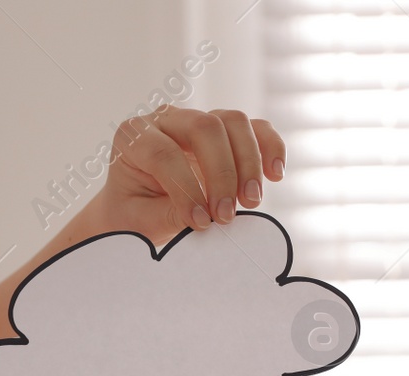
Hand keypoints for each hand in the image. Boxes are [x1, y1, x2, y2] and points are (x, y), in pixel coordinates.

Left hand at [81, 106, 286, 246]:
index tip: (201, 223)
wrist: (136, 207)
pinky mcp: (224, 131)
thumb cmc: (133, 212)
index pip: (164, 153)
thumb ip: (168, 215)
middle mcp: (165, 119)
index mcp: (133, 136)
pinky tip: (275, 175)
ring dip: (248, 162)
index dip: (186, 189)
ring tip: (251, 201)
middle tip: (226, 214)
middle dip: (221, 173)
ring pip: (233, 122)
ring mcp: (197, 120)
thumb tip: (207, 217)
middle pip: (204, 127)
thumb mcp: (140, 220)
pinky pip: (255, 128)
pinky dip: (270, 147)